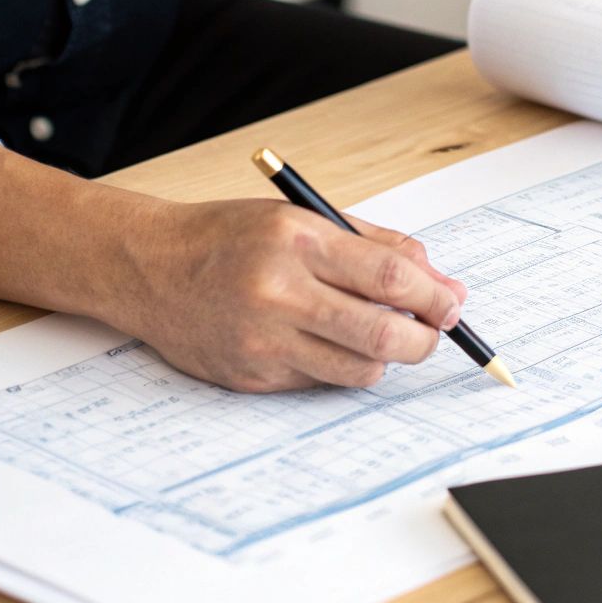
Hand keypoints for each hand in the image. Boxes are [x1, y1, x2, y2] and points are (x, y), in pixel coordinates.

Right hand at [112, 199, 467, 391]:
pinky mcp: (251, 377)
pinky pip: (321, 382)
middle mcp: (278, 292)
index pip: (389, 275)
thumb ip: (378, 248)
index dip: (434, 296)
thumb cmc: (232, 238)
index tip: (452, 304)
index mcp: (296, 241)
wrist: (148, 268)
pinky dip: (340, 367)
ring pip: (359, 369)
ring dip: (386, 358)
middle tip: (432, 333)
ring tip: (382, 336)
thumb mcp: (304, 220)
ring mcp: (262, 340)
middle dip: (425, 339)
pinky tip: (327, 343)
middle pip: (383, 333)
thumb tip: (445, 285)